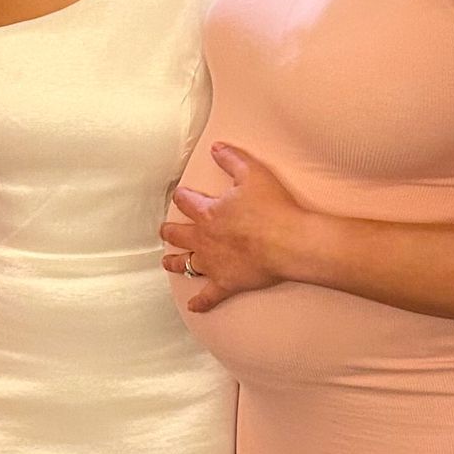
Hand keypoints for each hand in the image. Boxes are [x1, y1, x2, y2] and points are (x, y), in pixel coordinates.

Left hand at [161, 143, 306, 309]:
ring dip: (175, 262)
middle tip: (165, 231)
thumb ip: (231, 158)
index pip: (186, 201)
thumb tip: (215, 146)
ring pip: (186, 264)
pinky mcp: (226, 283)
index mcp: (208, 213)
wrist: (289, 242)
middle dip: (169, 232)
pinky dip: (200, 302)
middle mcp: (204, 239)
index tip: (180, 195)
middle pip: (178, 235)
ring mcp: (213, 264)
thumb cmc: (272, 207)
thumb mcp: (252, 173)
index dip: (182, 196)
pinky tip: (193, 306)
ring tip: (167, 261)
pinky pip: (208, 296)